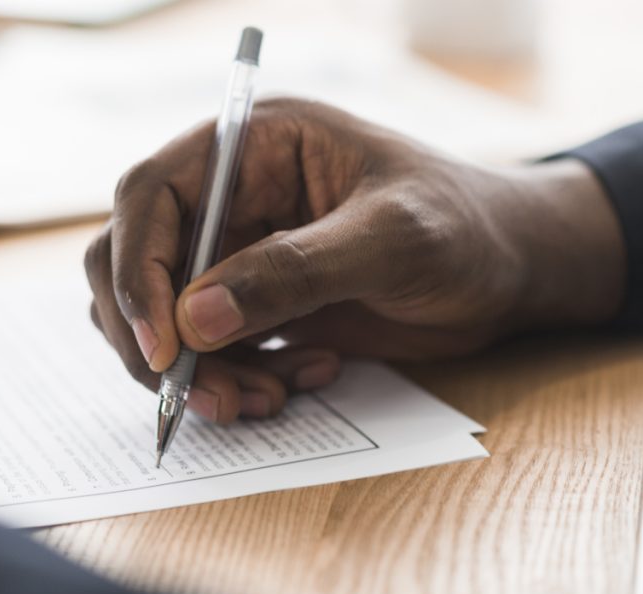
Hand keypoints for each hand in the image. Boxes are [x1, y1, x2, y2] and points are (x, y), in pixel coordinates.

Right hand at [85, 98, 623, 422]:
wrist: (507, 271)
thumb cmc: (464, 227)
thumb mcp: (391, 239)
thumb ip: (294, 272)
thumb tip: (196, 320)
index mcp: (252, 147)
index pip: (150, 197)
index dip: (137, 270)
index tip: (163, 346)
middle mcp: (231, 196)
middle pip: (136, 265)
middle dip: (159, 339)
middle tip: (205, 394)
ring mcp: (238, 253)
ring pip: (166, 321)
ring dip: (200, 373)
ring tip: (266, 398)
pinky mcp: (254, 305)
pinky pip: (209, 353)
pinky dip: (237, 381)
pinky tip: (303, 379)